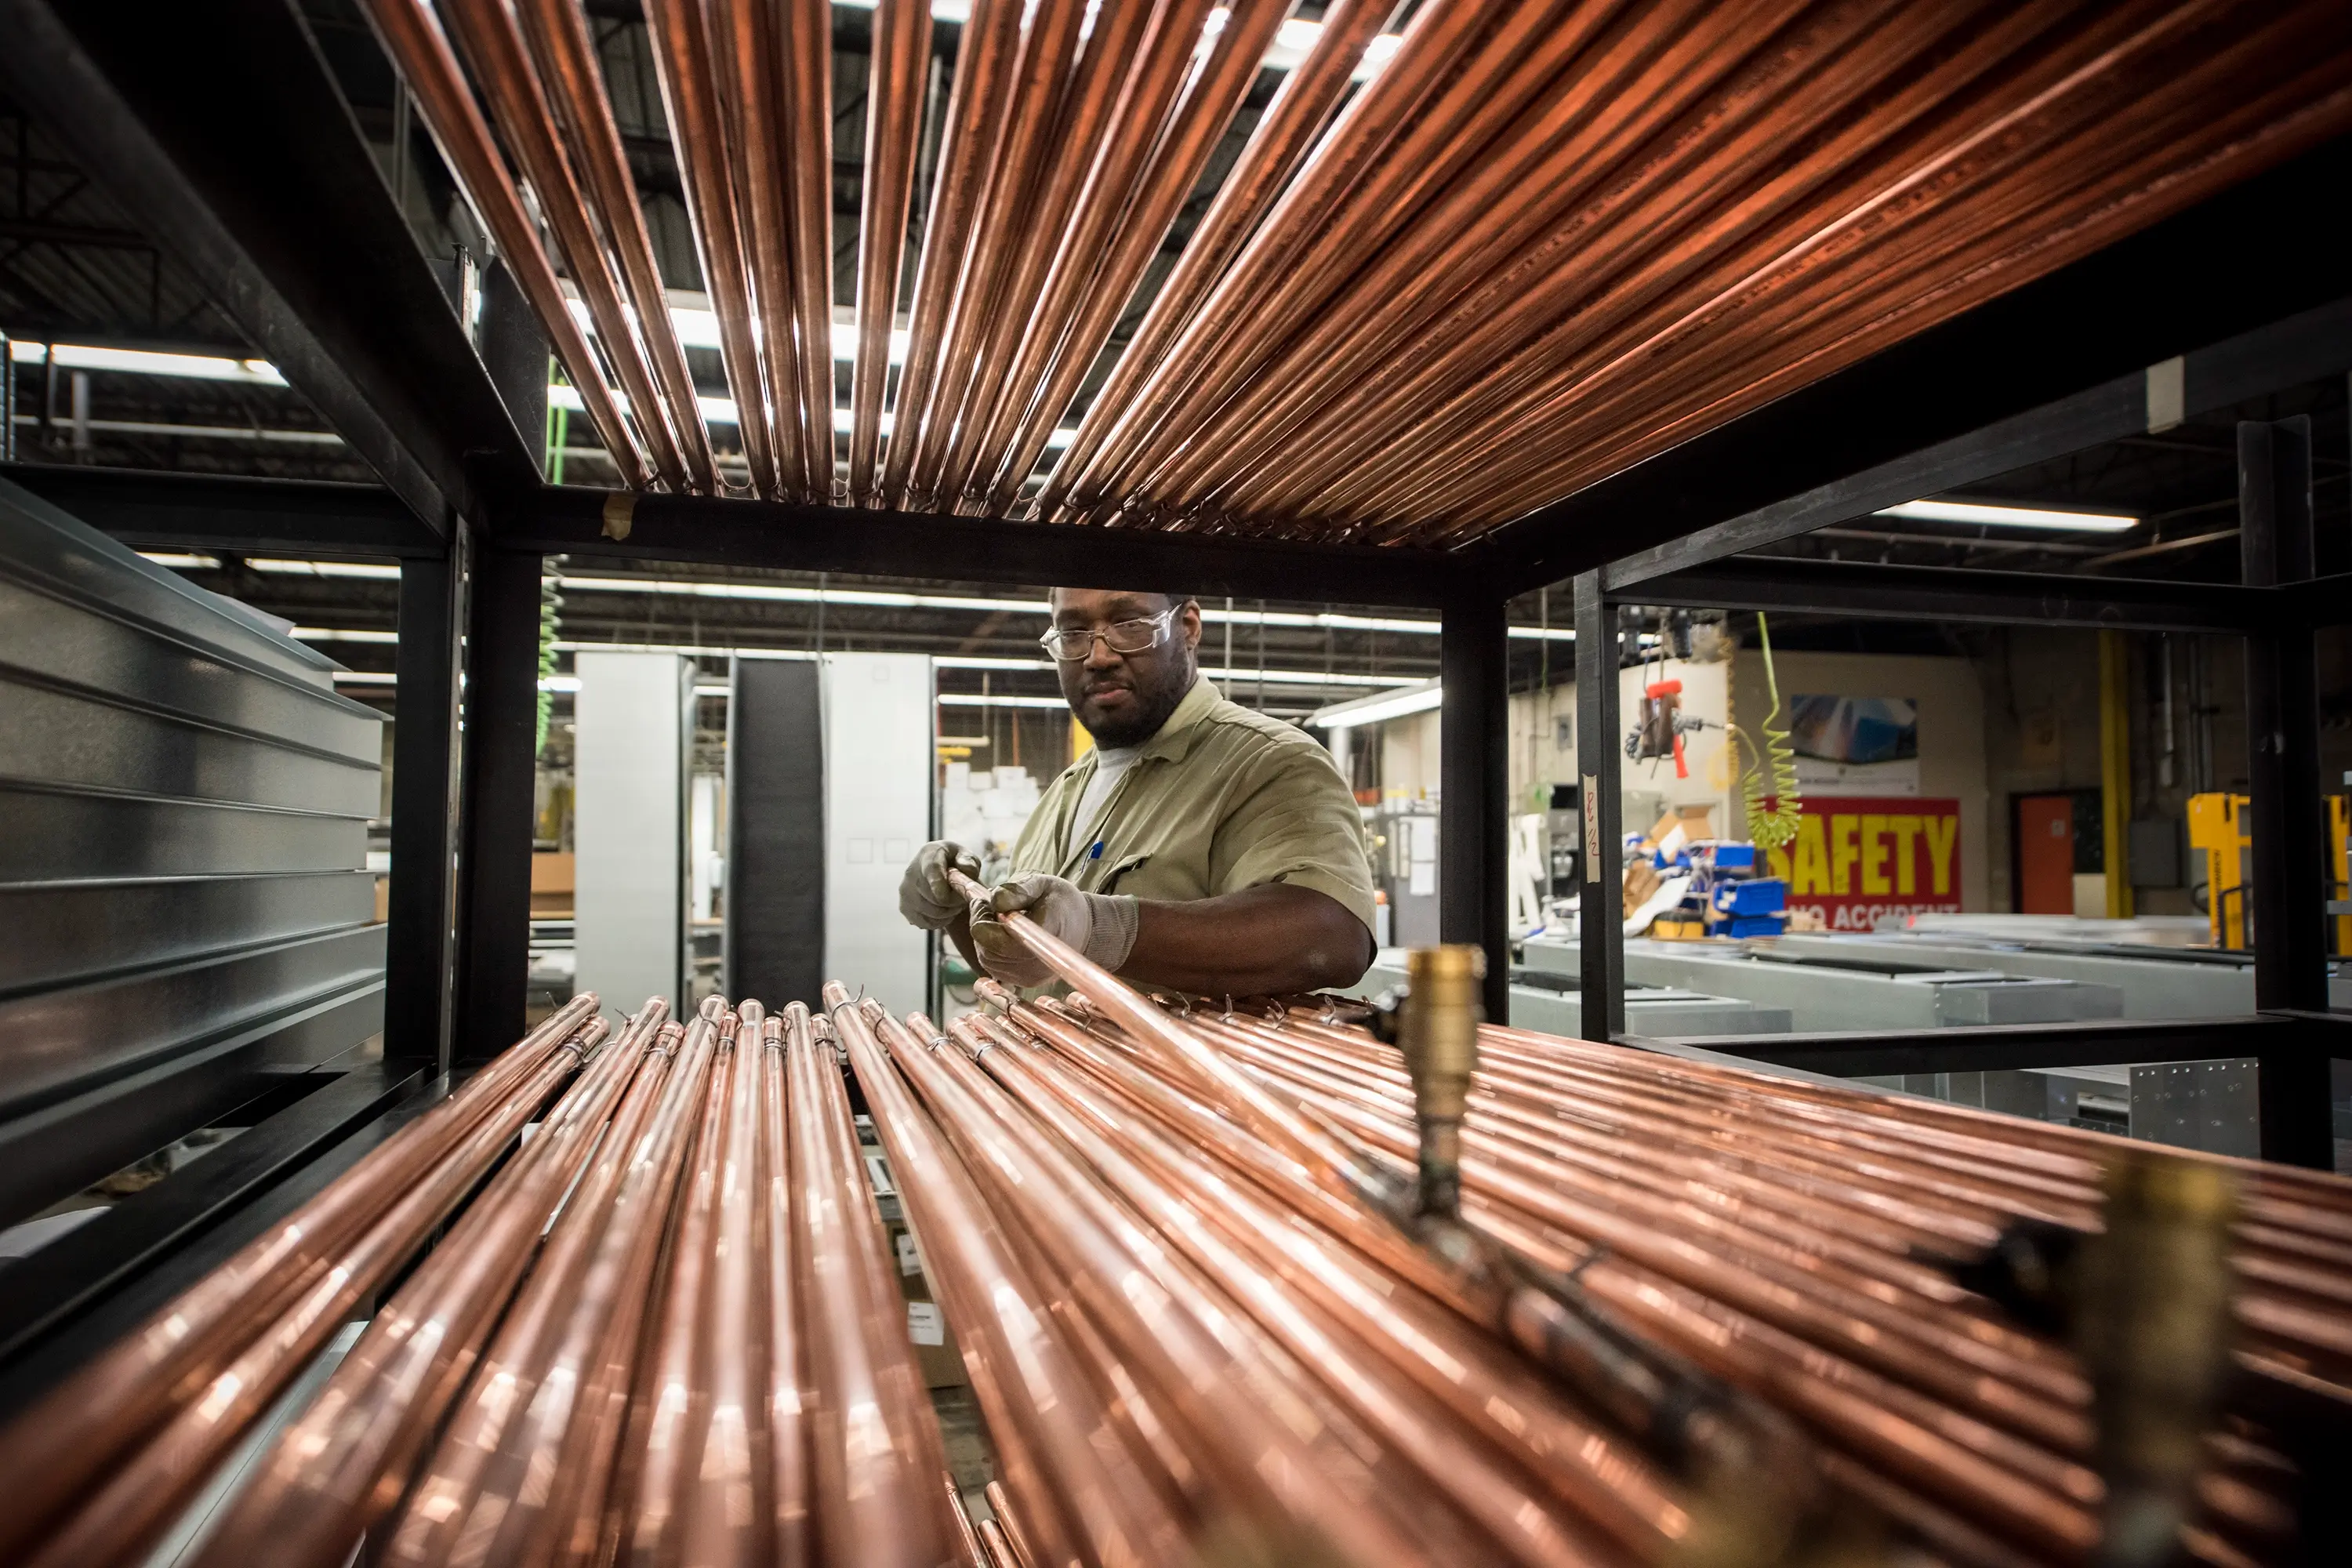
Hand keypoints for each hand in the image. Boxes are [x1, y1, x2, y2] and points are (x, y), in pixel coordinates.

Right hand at [898, 841, 978, 930]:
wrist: (940, 869)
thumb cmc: (955, 862)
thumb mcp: (967, 856)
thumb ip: (969, 862)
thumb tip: (964, 870)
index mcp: (929, 854)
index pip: (931, 870)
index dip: (938, 885)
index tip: (949, 896)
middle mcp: (911, 872)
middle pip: (935, 897)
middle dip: (955, 902)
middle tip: (963, 897)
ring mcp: (905, 891)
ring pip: (931, 912)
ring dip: (949, 913)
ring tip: (955, 903)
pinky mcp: (904, 907)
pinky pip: (924, 923)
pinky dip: (938, 922)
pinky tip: (944, 913)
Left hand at [969, 872, 1138, 987]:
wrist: (1085, 930)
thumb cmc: (1062, 903)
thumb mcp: (1043, 884)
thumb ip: (1018, 890)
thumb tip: (994, 900)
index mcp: (1044, 930)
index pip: (997, 936)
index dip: (983, 917)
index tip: (988, 901)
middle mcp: (1038, 959)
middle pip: (988, 949)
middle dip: (981, 926)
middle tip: (988, 907)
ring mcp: (1032, 975)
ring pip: (987, 959)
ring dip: (984, 939)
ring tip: (997, 921)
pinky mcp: (1027, 982)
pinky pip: (995, 968)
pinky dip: (991, 951)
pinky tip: (1003, 936)